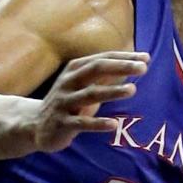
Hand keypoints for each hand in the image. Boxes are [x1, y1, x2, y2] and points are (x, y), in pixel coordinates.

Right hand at [32, 51, 149, 152]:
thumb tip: (133, 65)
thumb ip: (106, 76)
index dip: (124, 57)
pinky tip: (114, 124)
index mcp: (75, 69)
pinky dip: (98, 123)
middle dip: (120, 66)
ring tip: (133, 90)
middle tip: (143, 68)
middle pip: (96, 69)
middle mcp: (68, 82)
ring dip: (112, 91)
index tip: (146, 58)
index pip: (103, 58)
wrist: (36, 125)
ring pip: (90, 94)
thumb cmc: (69, 102)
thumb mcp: (84, 85)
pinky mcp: (62, 123)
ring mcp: (64, 102)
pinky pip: (82, 123)